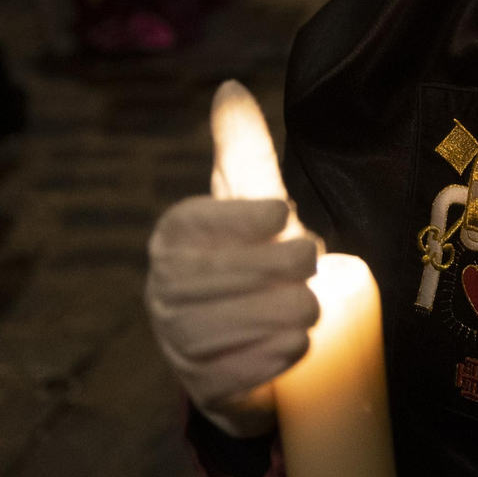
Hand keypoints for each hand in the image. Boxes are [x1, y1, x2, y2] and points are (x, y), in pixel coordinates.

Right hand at [146, 81, 319, 437]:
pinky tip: (294, 350)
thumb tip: (230, 88)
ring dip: (270, 317)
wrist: (255, 337)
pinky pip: (225, 378)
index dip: (234, 219)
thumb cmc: (252, 257)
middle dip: (266, 269)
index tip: (282, 213)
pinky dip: (262, 364)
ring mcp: (178, 343)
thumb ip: (243, 149)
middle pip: (209, 280)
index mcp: (172, 239)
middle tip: (314, 259)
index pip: (192, 225)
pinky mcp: (202, 388)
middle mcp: (163, 290)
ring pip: (217, 330)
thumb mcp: (251, 201)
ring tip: (310, 309)